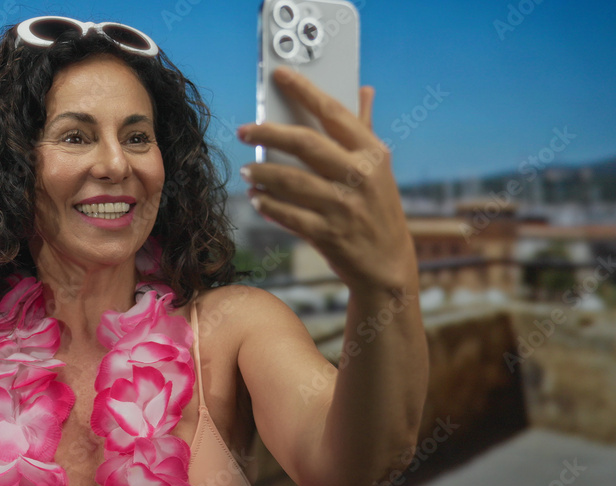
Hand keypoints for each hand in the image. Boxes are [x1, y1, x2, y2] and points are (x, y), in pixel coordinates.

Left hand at [238, 66, 417, 293]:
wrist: (387, 265)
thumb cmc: (378, 209)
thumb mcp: (379, 168)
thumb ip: (365, 128)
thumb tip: (365, 89)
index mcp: (372, 153)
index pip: (333, 112)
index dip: (304, 90)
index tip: (278, 74)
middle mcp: (360, 176)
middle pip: (304, 143)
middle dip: (268, 133)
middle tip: (244, 130)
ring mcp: (344, 207)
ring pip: (290, 181)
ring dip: (262, 173)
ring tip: (247, 171)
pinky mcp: (328, 235)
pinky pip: (288, 215)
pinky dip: (268, 205)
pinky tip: (257, 199)